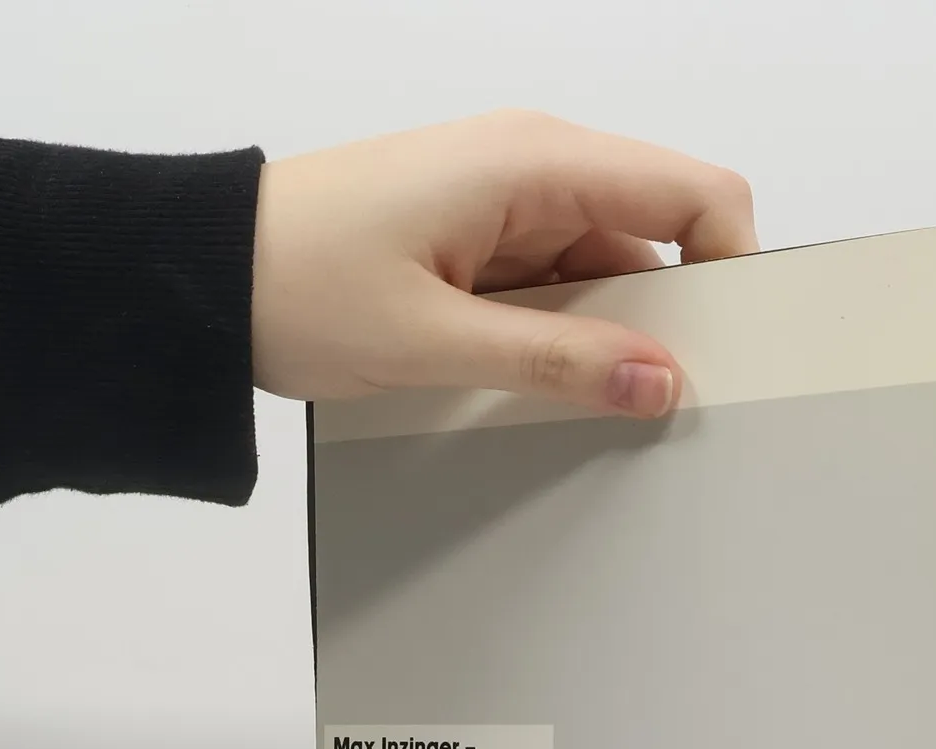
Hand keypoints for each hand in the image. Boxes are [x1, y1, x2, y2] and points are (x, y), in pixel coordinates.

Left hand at [250, 110, 756, 414]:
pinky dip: (563, 339)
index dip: (735, 265)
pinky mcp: (484, 242)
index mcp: (534, 161)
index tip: (734, 348)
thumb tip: (660, 381)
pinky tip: (534, 382)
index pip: (693, 193)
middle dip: (669, 320)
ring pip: (610, 276)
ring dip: (606, 340)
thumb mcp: (436, 340)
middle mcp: (533, 168)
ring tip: (567, 396)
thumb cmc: (293, 280)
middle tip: (651, 399)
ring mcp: (509, 205)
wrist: (200, 278)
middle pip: (659, 239)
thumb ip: (560, 363)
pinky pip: (560, 291)